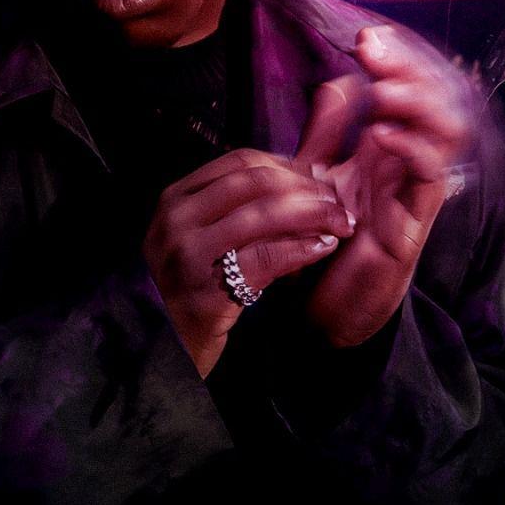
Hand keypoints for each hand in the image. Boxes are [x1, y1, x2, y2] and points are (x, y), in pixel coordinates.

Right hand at [142, 149, 356, 377]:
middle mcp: (177, 219)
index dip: (285, 166)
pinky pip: (267, 258)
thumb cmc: (192, 285)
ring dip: (311, 214)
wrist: (165, 343)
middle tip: (337, 200)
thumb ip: (237, 208)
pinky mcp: (207, 289)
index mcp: (177, 197)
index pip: (239, 161)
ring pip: (263, 215)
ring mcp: (188, 253)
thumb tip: (301, 179)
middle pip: (254, 183)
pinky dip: (301, 248)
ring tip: (340, 222)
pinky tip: (323, 247)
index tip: (316, 179)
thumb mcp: (201, 235)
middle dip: (304, 187)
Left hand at [295, 24, 472, 348]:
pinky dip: (411, 150)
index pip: (409, 89)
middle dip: (408, 68)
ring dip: (417, 102)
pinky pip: (429, 180)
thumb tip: (336, 80)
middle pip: (435, 100)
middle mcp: (408, 164)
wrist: (327, 307)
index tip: (368, 36)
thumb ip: (328, 132)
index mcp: (388, 146)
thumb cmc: (326, 239)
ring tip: (384, 87)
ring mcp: (414, 192)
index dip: (396, 59)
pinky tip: (382, 134)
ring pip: (444, 133)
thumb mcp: (318, 176)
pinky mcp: (412, 224)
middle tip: (375, 48)